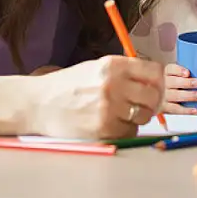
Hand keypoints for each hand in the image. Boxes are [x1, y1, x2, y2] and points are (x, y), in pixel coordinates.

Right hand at [28, 55, 164, 139]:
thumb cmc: (67, 86)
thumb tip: (153, 82)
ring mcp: (109, 108)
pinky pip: (130, 132)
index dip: (158, 81)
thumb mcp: (94, 68)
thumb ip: (123, 73)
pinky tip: (111, 124)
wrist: (38, 104)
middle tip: (142, 105)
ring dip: (138, 117)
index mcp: (112, 65)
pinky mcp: (104, 129)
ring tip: (121, 114)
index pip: (153, 71)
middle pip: (153, 96)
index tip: (156, 87)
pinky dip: (125, 130)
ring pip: (144, 116)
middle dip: (151, 102)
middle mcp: (113, 84)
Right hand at [162, 63, 196, 114]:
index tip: (187, 73)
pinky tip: (195, 110)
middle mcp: (162, 83)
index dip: (179, 71)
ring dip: (189, 96)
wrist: (150, 95)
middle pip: (174, 82)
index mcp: (164, 72)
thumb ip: (179, 72)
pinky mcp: (163, 108)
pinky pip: (175, 109)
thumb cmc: (166, 81)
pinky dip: (185, 111)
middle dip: (186, 83)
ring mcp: (162, 96)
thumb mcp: (168, 73)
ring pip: (175, 96)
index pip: (171, 69)